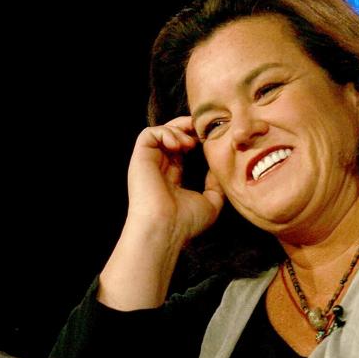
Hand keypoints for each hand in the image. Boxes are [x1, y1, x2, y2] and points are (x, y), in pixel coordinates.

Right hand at [126, 116, 224, 245]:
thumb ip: (216, 185)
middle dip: (188, 129)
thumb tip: (218, 168)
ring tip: (190, 143)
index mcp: (172, 178)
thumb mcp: (211, 203)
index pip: (181, 152)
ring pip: (160, 132)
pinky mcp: (140, 158)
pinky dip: (165, 132)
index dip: (195, 141)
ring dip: (178, 130)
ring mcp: (148, 163)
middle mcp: (159, 168)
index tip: (210, 140)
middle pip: (171, 137)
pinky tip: (179, 145)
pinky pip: (149, 133)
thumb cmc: (185, 222)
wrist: (165, 229)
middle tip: (203, 130)